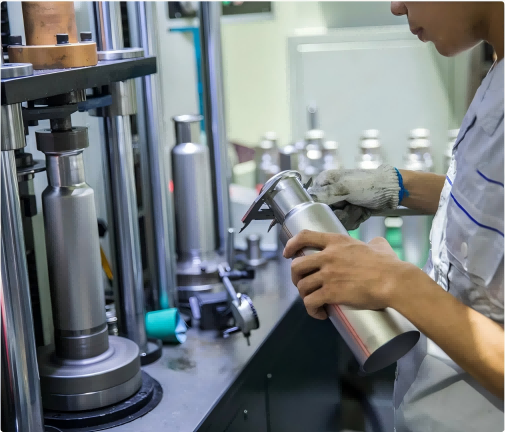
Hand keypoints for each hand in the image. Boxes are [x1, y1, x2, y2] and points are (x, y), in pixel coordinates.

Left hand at [283, 230, 412, 319]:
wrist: (394, 282)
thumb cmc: (389, 265)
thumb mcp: (378, 246)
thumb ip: (372, 243)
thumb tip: (374, 244)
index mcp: (336, 242)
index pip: (304, 236)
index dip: (291, 244)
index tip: (287, 253)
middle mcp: (328, 257)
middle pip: (297, 265)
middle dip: (295, 277)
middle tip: (302, 284)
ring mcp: (328, 275)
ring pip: (302, 286)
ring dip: (304, 296)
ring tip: (314, 301)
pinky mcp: (331, 293)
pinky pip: (310, 302)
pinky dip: (312, 310)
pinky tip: (319, 313)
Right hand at [307, 165, 399, 229]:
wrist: (391, 191)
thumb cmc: (369, 184)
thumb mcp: (345, 187)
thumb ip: (325, 194)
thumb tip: (309, 199)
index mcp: (326, 182)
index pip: (312, 199)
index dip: (320, 207)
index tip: (333, 206)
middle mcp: (331, 192)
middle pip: (324, 212)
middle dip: (339, 213)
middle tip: (349, 206)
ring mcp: (341, 202)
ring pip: (336, 219)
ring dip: (349, 216)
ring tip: (358, 208)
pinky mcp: (350, 211)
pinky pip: (345, 222)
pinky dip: (355, 219)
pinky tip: (361, 212)